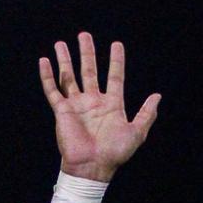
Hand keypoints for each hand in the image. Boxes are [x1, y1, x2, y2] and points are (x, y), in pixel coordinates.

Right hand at [38, 34, 159, 182]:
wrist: (92, 168)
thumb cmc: (115, 154)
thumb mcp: (136, 133)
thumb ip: (146, 114)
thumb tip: (158, 96)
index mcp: (111, 105)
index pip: (115, 76)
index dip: (116, 61)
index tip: (116, 44)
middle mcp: (93, 102)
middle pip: (89, 71)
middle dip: (87, 53)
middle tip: (84, 35)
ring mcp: (77, 105)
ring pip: (69, 77)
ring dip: (65, 60)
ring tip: (60, 43)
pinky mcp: (62, 111)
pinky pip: (53, 90)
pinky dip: (48, 76)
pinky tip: (44, 61)